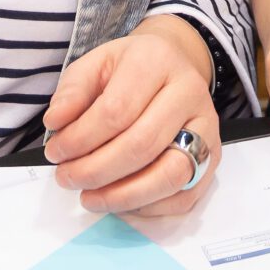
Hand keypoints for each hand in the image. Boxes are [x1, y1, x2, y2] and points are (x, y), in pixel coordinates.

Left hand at [42, 15, 221, 216]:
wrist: (173, 66)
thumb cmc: (130, 70)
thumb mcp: (96, 64)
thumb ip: (72, 92)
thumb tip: (56, 123)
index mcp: (156, 61)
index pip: (116, 110)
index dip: (80, 139)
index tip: (55, 153)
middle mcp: (189, 92)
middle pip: (142, 145)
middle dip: (96, 170)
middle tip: (66, 178)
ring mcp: (207, 127)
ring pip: (169, 175)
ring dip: (123, 196)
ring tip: (89, 198)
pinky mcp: (214, 157)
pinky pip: (183, 196)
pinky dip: (148, 208)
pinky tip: (119, 201)